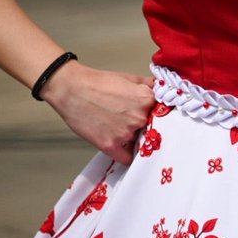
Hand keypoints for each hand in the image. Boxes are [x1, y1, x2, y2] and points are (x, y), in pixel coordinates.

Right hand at [40, 60, 155, 164]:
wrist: (72, 89)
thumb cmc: (99, 82)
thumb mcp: (130, 78)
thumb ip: (150, 86)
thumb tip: (163, 90)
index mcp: (147, 100)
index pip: (164, 115)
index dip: (159, 117)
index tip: (155, 119)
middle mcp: (140, 117)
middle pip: (153, 129)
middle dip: (146, 127)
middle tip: (134, 123)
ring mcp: (126, 132)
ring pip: (139, 142)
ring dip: (134, 139)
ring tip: (121, 130)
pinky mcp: (110, 145)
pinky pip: (126, 158)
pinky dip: (126, 155)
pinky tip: (122, 148)